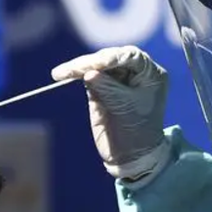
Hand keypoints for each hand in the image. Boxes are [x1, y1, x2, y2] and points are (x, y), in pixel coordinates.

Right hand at [52, 46, 170, 179]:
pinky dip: (77, 74)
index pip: (130, 56)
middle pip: (111, 58)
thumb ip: (108, 88)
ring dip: (80, 67)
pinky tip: (66, 74)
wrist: (131, 155)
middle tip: (73, 69)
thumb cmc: (138, 130)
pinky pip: (89, 76)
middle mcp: (134, 72)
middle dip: (91, 62)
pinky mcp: (101, 88)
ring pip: (98, 65)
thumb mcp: (125, 106)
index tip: (94, 64)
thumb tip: (88, 72)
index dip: (111, 57)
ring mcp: (117, 79)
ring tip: (62, 73)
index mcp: (150, 73)